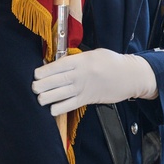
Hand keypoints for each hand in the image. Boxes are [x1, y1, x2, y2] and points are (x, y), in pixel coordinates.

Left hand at [32, 49, 157, 115]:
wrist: (130, 76)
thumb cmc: (112, 62)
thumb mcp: (94, 54)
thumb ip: (77, 59)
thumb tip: (59, 64)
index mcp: (82, 60)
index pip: (59, 65)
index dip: (45, 71)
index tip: (36, 74)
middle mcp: (81, 75)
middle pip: (57, 81)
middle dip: (42, 85)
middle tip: (33, 88)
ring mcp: (84, 88)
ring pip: (61, 94)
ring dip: (47, 98)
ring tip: (39, 98)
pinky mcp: (88, 99)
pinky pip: (70, 105)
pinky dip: (59, 108)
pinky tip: (52, 109)